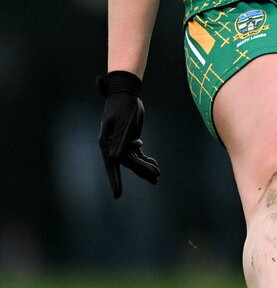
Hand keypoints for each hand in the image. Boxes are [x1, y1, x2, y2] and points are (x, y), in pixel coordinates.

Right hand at [97, 71, 159, 198]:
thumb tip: (116, 159)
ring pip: (134, 160)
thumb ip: (121, 140)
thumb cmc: (123, 105)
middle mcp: (113, 145)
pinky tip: (155, 164)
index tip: (118, 194)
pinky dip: (146, 159)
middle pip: (127, 164)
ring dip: (146, 167)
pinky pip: (138, 154)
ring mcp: (122, 143)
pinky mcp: (130, 139)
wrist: (124, 93)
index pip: (112, 164)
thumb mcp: (124, 122)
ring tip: (157, 176)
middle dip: (141, 172)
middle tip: (155, 180)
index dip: (115, 180)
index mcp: (107, 143)